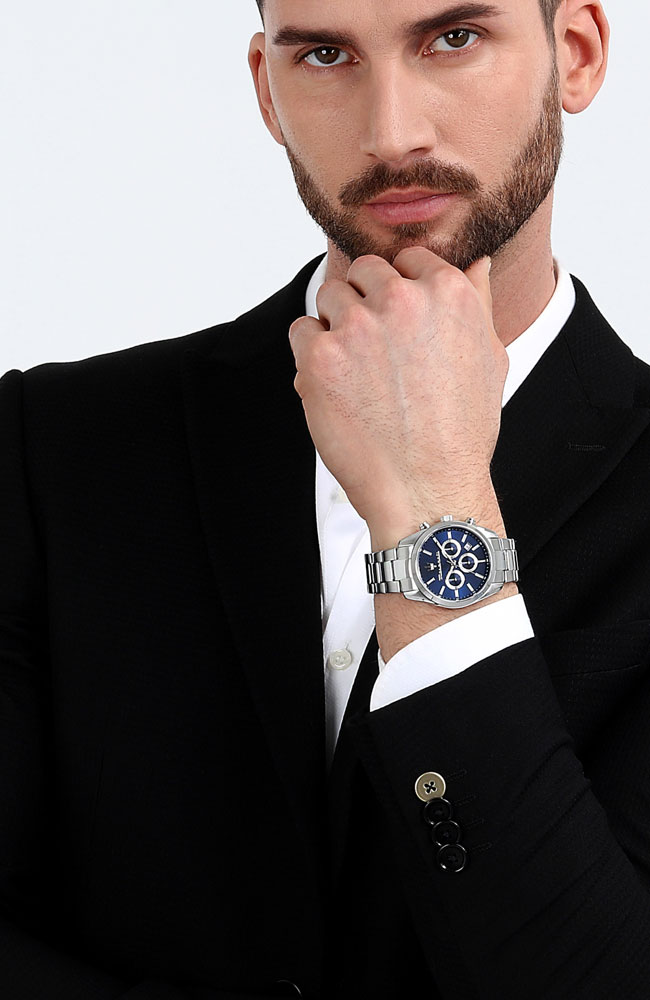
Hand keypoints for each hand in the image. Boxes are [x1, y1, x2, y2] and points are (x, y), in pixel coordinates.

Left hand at [289, 248, 508, 545]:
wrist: (427, 491)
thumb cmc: (460, 434)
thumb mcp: (489, 360)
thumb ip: (478, 303)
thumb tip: (478, 264)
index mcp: (448, 291)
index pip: (406, 259)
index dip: (398, 290)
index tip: (398, 325)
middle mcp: (402, 299)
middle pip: (363, 272)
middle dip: (365, 303)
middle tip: (376, 354)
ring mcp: (357, 325)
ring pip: (329, 296)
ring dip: (336, 326)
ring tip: (358, 374)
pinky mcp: (320, 356)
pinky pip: (301, 331)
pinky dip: (310, 357)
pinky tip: (336, 388)